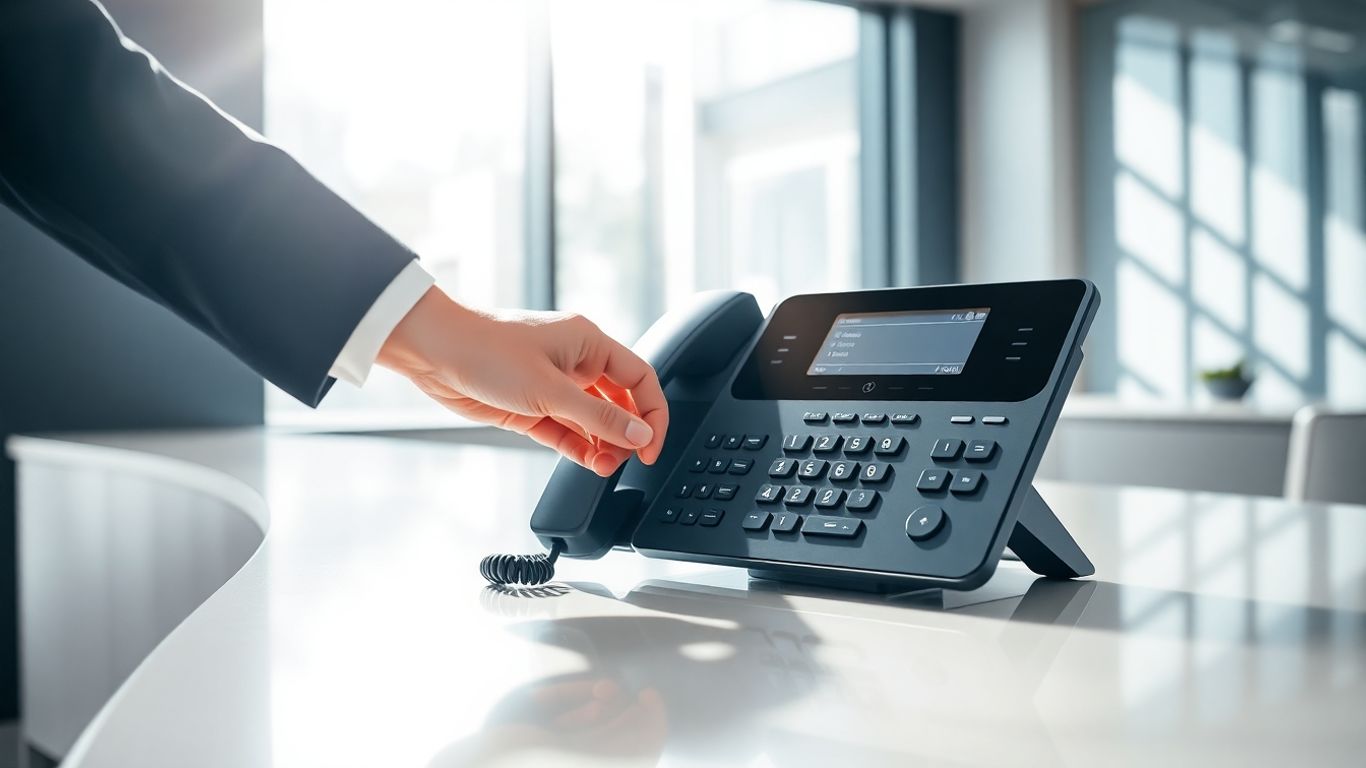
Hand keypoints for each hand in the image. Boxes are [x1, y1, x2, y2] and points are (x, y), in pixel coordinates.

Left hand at [376, 286, 667, 475]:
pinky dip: (579, 448)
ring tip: (603, 467)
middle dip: (626, 433)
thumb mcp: (549, 389)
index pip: (640, 379)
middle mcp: (575, 362)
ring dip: (603, 445)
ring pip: (593, 420)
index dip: (653, 413)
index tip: (650, 446)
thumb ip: (598, 417)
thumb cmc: (486, 350)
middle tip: (627, 461)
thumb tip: (640, 435)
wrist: (434, 352)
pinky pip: (567, 431)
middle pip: (620, 403)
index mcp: (589, 343)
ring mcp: (553, 385)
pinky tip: (587, 462)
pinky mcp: (532, 406)